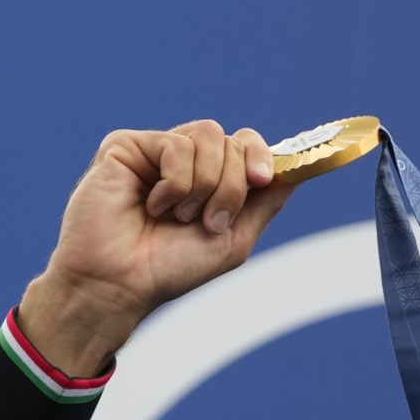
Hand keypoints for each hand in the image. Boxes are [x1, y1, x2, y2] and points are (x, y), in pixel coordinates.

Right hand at [17, 121, 296, 375]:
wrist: (122, 284)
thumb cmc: (171, 267)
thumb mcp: (234, 238)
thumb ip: (265, 202)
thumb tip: (297, 171)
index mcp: (208, 178)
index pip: (245, 144)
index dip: (260, 155)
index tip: (262, 180)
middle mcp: (183, 160)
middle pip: (232, 141)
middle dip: (230, 187)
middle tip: (208, 222)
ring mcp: (155, 150)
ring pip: (208, 136)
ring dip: (204, 185)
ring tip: (178, 216)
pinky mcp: (126, 146)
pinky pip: (175, 145)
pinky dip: (175, 184)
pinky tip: (152, 206)